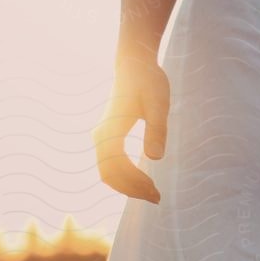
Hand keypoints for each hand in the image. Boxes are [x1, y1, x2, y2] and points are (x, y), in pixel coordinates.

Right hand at [93, 55, 169, 203]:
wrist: (134, 63)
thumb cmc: (148, 80)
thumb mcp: (158, 103)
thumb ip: (156, 129)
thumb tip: (155, 158)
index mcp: (110, 129)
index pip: (116, 166)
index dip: (134, 183)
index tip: (155, 190)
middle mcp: (101, 135)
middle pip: (109, 174)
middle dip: (131, 189)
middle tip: (157, 198)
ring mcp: (102, 136)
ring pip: (107, 172)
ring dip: (127, 185)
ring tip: (152, 192)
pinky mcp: (107, 136)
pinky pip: (110, 164)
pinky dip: (124, 177)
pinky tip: (142, 179)